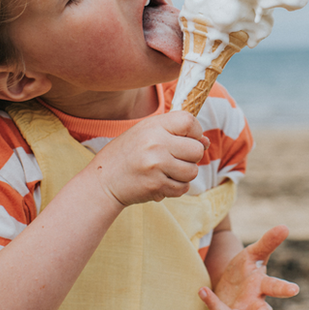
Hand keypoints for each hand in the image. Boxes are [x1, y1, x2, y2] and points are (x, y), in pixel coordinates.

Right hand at [87, 111, 208, 206]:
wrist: (103, 181)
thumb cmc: (127, 154)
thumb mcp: (146, 133)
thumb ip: (174, 133)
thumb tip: (205, 141)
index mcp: (153, 126)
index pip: (189, 121)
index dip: (195, 131)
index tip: (188, 139)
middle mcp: (156, 144)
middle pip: (196, 150)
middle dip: (192, 157)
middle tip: (177, 158)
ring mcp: (156, 166)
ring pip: (192, 171)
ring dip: (184, 174)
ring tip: (168, 171)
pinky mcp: (156, 186)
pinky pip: (183, 188)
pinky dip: (177, 187)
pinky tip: (162, 182)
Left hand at [198, 225, 299, 309]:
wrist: (232, 279)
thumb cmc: (246, 267)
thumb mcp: (254, 252)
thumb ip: (269, 241)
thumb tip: (285, 226)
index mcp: (262, 285)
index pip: (274, 286)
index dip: (283, 288)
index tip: (295, 289)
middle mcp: (254, 303)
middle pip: (262, 309)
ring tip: (208, 296)